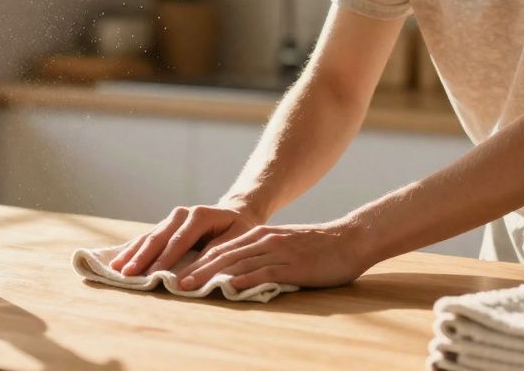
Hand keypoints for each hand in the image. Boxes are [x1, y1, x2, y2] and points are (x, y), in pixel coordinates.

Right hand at [109, 203, 265, 276]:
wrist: (237, 213)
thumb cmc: (239, 230)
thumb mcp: (236, 242)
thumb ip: (216, 256)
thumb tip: (194, 276)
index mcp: (200, 216)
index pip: (179, 241)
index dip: (166, 260)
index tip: (153, 276)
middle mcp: (182, 214)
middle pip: (158, 237)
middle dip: (142, 257)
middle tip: (127, 274)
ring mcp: (171, 218)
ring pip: (148, 236)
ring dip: (132, 253)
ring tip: (116, 268)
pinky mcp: (165, 226)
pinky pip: (146, 238)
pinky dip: (133, 249)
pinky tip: (119, 259)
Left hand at [173, 219, 368, 291]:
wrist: (350, 239)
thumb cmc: (320, 247)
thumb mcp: (286, 245)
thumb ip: (264, 255)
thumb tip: (241, 272)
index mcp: (261, 236)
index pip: (221, 249)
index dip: (197, 261)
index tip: (177, 274)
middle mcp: (265, 241)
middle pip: (222, 256)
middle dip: (195, 269)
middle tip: (172, 282)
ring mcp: (278, 252)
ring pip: (237, 264)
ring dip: (210, 275)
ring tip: (189, 286)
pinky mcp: (293, 266)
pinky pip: (264, 272)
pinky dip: (244, 280)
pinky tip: (229, 286)